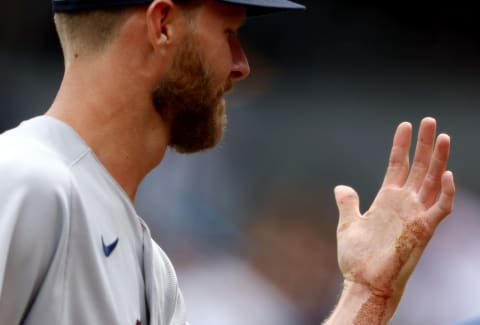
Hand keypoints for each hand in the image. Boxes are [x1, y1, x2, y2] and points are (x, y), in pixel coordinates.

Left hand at [333, 117, 454, 315]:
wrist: (364, 282)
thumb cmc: (357, 257)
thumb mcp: (348, 224)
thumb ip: (348, 203)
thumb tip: (342, 186)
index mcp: (386, 200)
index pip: (397, 165)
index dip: (401, 145)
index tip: (405, 125)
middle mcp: (403, 204)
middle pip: (418, 167)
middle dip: (425, 144)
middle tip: (430, 120)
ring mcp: (415, 215)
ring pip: (432, 182)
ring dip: (439, 160)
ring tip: (443, 136)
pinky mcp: (423, 231)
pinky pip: (440, 209)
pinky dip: (446, 193)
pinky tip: (447, 174)